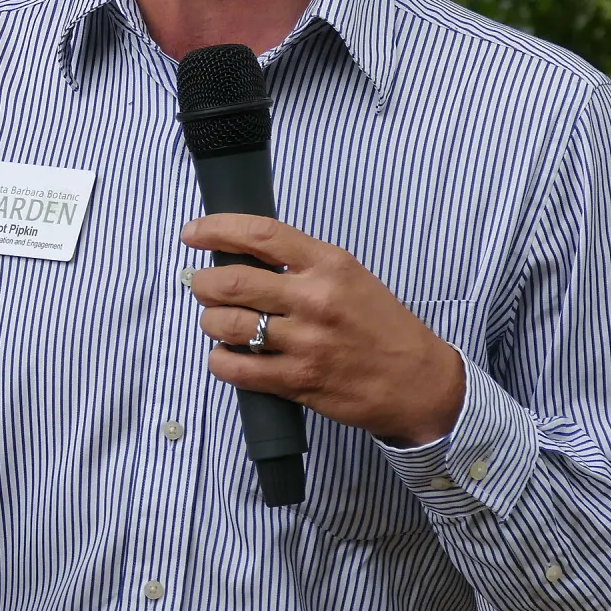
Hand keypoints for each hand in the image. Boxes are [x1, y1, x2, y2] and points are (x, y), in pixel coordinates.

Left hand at [182, 215, 464, 444]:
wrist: (417, 380)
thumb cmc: (381, 325)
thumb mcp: (350, 276)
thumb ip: (302, 264)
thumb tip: (242, 255)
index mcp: (329, 264)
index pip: (261, 235)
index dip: (217, 229)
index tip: (193, 233)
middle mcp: (315, 300)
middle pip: (232, 281)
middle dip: (203, 282)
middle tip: (200, 284)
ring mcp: (305, 343)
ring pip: (227, 325)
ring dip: (209, 321)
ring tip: (216, 320)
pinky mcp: (298, 382)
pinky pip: (237, 368)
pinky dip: (220, 360)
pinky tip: (227, 355)